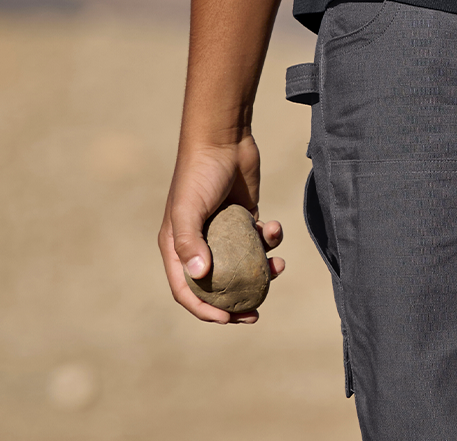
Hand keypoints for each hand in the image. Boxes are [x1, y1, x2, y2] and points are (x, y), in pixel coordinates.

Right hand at [158, 135, 284, 321]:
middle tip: (256, 313)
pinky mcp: (245, 216)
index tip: (227, 319)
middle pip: (218, 284)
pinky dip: (269, 238)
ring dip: (262, 269)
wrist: (224, 137)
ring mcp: (224, 230)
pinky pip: (258, 239)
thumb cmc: (199, 173)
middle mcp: (200, 242)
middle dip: (237, 302)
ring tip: (278, 265)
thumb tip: (202, 276)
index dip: (204, 310)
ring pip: (244, 264)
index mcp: (178, 246)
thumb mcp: (188, 209)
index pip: (187, 290)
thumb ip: (190, 243)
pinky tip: (273, 226)